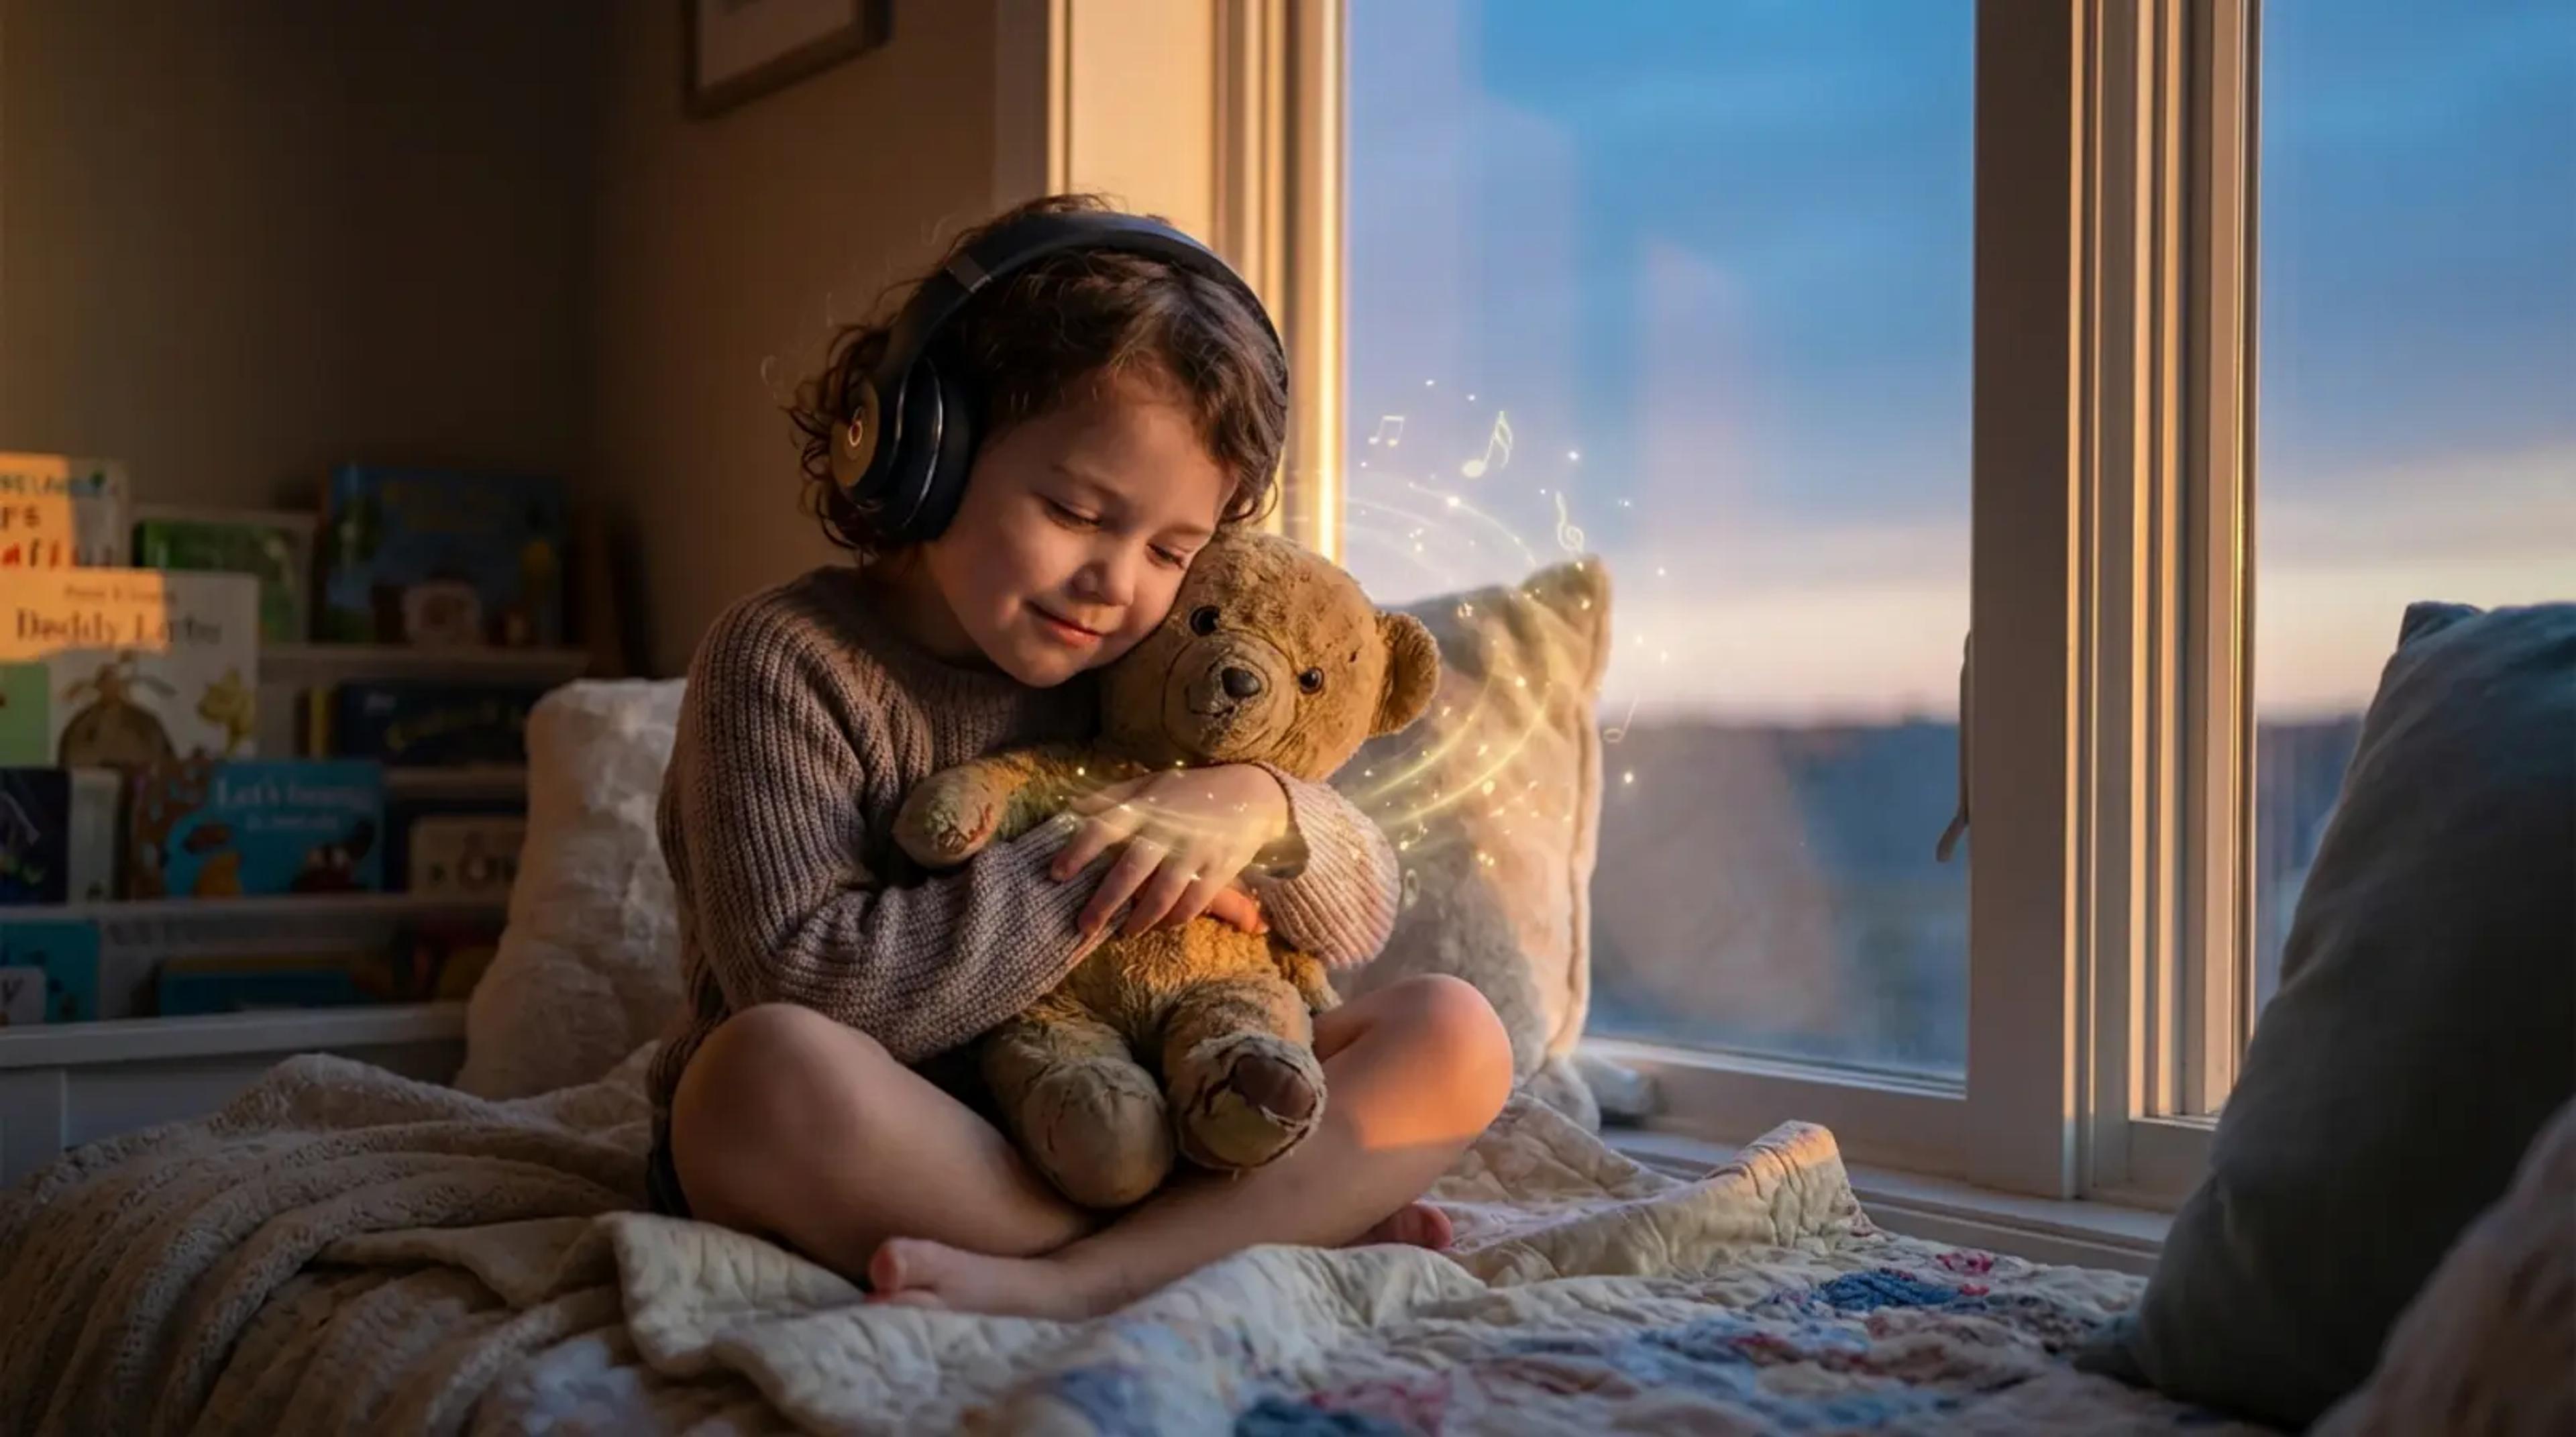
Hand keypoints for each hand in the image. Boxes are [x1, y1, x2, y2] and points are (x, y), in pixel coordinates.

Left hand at [1051, 765, 1291, 937]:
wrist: (1253, 792)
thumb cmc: (1191, 790)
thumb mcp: (1150, 783)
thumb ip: (1111, 797)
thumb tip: (1070, 810)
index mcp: (1147, 805)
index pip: (1103, 827)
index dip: (1077, 851)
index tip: (1056, 874)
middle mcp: (1169, 828)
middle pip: (1129, 871)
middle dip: (1103, 903)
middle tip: (1083, 926)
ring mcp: (1196, 850)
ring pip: (1161, 895)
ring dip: (1139, 920)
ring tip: (1125, 932)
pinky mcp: (1220, 868)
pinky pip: (1193, 903)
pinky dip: (1174, 919)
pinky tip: (1161, 925)